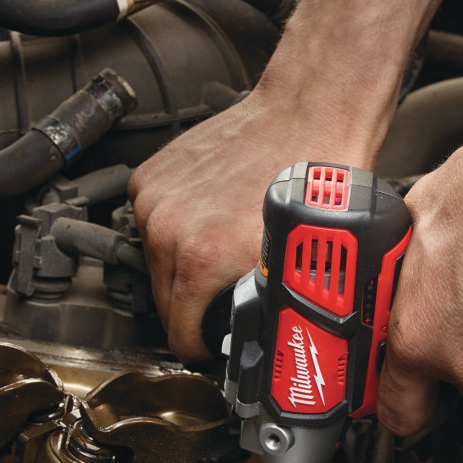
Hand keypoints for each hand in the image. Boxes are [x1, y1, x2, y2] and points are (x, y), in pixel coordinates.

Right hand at [129, 89, 370, 357]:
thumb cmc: (312, 177)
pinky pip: (152, 223)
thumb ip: (272, 304)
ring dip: (182, 269)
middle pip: (164, 301)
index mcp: (203, 258)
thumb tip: (272, 341)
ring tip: (218, 260)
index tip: (214, 346)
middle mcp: (169, 230)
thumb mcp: (299, 260)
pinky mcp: (150, 177)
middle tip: (221, 307)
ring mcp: (155, 201)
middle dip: (192, 312)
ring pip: (156, 262)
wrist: (306, 116)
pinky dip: (173, 230)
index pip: (181, 335)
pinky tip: (206, 223)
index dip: (202, 347)